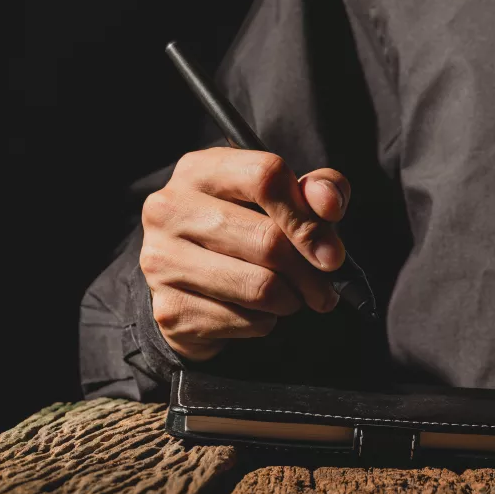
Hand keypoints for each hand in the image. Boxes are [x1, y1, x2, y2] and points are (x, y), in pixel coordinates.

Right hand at [140, 148, 350, 360]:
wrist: (187, 285)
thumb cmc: (246, 232)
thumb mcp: (283, 200)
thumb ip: (316, 190)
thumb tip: (330, 204)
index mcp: (201, 170)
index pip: (265, 178)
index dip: (308, 217)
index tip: (333, 252)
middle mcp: (170, 210)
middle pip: (268, 240)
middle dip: (310, 272)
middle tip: (324, 287)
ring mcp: (162, 260)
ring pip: (260, 287)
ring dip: (291, 300)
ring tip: (293, 297)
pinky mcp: (170, 309)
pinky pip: (245, 321)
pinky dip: (266, 323)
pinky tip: (258, 313)